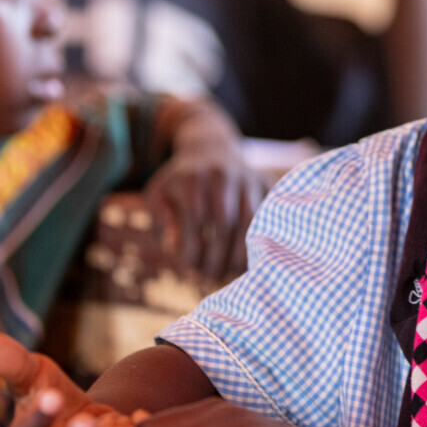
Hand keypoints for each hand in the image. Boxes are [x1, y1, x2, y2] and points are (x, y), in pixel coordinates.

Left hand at [144, 97, 263, 284]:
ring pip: (251, 221)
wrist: (211, 150)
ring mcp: (248, 178)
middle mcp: (223, 174)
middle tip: (208, 276)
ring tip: (227, 273)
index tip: (189, 268)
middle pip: (225, 222)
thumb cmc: (180, 183)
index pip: (195, 218)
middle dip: (217, 256)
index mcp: (193, 177)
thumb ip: (161, 221)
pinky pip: (268, 218)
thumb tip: (174, 247)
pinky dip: (259, 243)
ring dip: (240, 254)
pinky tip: (245, 261)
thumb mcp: (158, 195)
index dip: (193, 248)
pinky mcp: (267, 185)